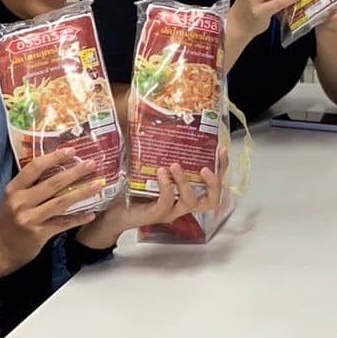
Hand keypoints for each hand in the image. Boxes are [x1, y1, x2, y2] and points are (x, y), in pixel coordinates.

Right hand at [0, 149, 103, 279]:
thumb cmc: (9, 219)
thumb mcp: (13, 198)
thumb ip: (31, 184)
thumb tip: (60, 165)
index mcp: (14, 190)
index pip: (34, 168)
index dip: (54, 157)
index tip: (72, 150)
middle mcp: (21, 203)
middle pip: (53, 183)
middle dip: (76, 172)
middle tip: (93, 163)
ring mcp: (30, 219)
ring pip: (62, 202)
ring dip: (83, 192)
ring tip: (99, 184)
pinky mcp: (39, 234)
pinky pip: (63, 223)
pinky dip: (78, 218)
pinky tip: (91, 214)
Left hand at [78, 151, 228, 250]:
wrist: (114, 211)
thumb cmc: (135, 188)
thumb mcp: (155, 168)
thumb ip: (164, 153)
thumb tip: (168, 122)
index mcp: (188, 191)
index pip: (213, 184)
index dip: (222, 169)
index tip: (221, 150)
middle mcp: (183, 203)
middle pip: (211, 200)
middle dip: (214, 183)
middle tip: (207, 168)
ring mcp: (171, 211)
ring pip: (190, 201)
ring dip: (185, 182)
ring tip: (175, 165)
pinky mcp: (156, 215)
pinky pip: (167, 201)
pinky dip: (167, 185)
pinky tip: (161, 172)